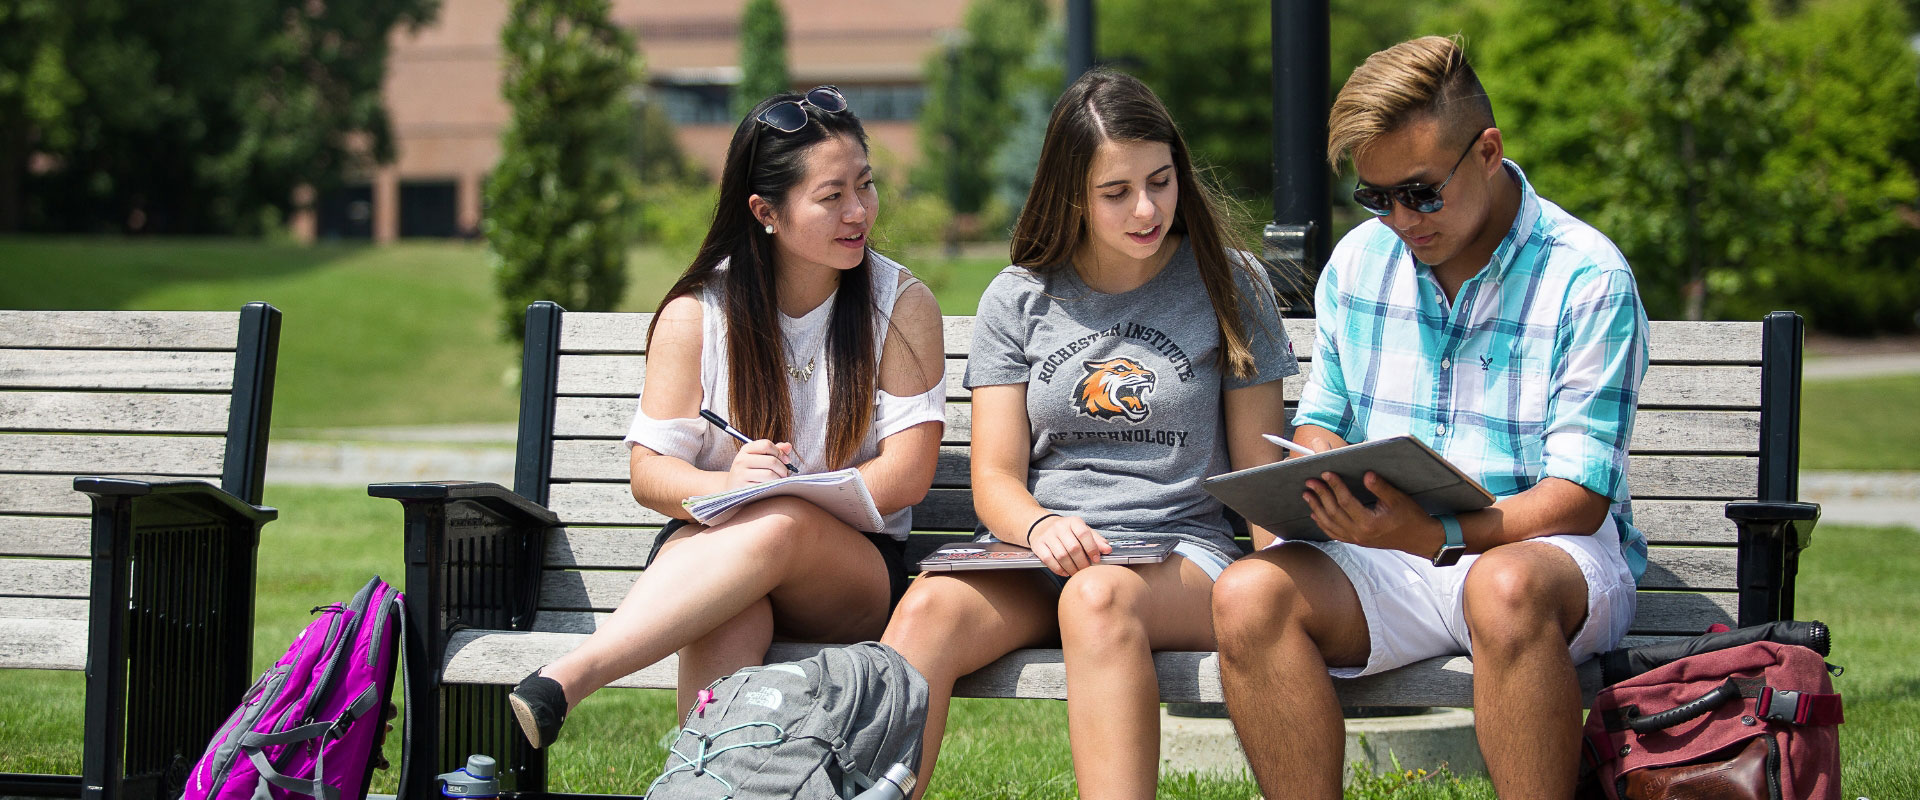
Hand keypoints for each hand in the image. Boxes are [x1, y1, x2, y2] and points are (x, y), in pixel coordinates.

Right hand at [725, 439, 793, 487]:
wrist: (732, 487)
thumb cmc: (750, 471)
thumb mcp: (758, 457)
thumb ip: (774, 451)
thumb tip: (788, 446)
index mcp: (746, 449)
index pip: (766, 445)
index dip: (780, 452)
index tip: (786, 460)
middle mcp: (741, 460)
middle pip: (771, 461)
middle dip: (783, 468)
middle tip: (785, 474)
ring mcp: (741, 474)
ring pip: (769, 474)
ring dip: (779, 479)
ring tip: (780, 480)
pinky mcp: (744, 488)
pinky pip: (765, 486)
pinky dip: (772, 487)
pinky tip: (772, 487)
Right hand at [1027, 515, 1111, 576]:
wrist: (1041, 526)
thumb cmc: (1067, 531)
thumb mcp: (1082, 530)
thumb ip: (1096, 540)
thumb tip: (1108, 550)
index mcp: (1073, 522)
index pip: (1084, 534)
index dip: (1092, 548)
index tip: (1096, 559)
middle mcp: (1059, 527)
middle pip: (1073, 548)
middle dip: (1082, 562)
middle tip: (1086, 570)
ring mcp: (1047, 535)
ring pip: (1061, 556)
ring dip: (1071, 568)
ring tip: (1076, 572)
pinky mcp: (1038, 545)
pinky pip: (1048, 560)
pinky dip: (1058, 569)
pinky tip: (1065, 572)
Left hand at [1303, 471, 1442, 555]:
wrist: (1419, 539)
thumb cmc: (1410, 517)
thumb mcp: (1398, 499)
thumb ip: (1380, 487)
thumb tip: (1366, 475)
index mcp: (1369, 522)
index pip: (1346, 501)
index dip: (1335, 486)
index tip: (1326, 473)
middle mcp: (1359, 533)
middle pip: (1333, 512)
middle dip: (1321, 495)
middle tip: (1310, 481)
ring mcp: (1357, 539)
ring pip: (1330, 524)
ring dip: (1317, 509)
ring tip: (1307, 495)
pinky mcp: (1357, 541)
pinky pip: (1335, 534)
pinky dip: (1323, 524)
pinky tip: (1315, 515)